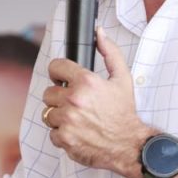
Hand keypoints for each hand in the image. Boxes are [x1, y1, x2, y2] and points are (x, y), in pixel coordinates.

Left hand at [42, 28, 151, 177]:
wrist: (129, 145)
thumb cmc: (124, 112)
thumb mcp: (122, 78)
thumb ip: (110, 52)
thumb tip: (99, 33)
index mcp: (86, 82)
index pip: (55, 67)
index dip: (59, 73)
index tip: (62, 79)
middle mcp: (74, 100)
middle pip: (48, 93)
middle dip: (60, 97)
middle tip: (75, 103)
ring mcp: (67, 121)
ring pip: (48, 113)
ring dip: (59, 116)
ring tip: (77, 118)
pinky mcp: (64, 139)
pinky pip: (52, 132)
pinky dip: (62, 134)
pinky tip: (77, 132)